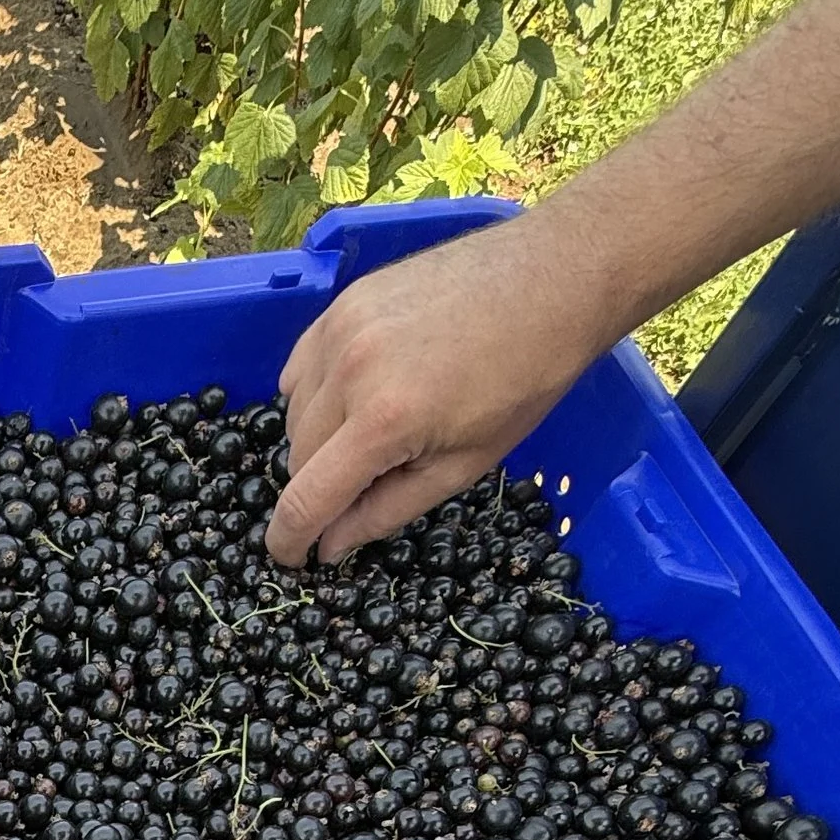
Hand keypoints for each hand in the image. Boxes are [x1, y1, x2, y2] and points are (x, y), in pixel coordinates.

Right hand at [264, 215, 612, 567]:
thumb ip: (388, 509)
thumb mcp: (465, 465)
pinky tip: (354, 395)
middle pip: (296, 456)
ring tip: (372, 432)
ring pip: (293, 412)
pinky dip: (314, 394)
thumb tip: (332, 544)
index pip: (306, 497)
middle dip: (319, 485)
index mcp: (385, 421)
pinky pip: (300, 368)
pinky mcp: (343, 302)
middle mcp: (349, 372)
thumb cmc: (524, 379)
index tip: (288, 559)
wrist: (551, 281)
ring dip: (318, 439)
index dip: (289, 539)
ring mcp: (341, 329)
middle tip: (364, 486)